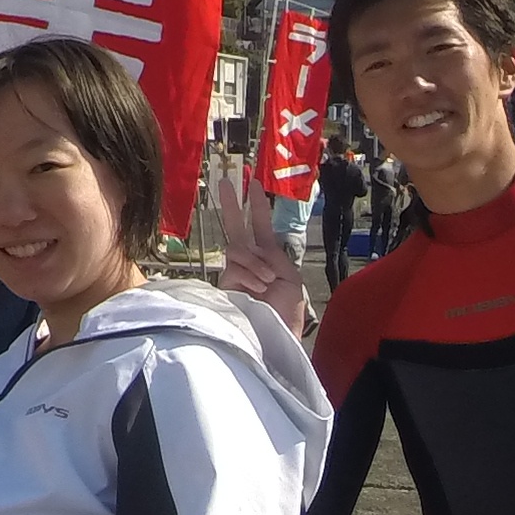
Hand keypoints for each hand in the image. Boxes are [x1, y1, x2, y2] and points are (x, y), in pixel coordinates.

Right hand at [214, 169, 310, 336]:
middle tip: (225, 180)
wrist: (277, 334)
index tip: (254, 183)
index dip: (258, 206)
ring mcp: (235, 271)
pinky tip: (259, 289)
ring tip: (267, 283)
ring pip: (238, 249)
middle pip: (236, 227)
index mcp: (268, 258)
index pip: (261, 227)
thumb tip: (250, 250)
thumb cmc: (287, 312)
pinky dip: (251, 275)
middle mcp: (249, 261)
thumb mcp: (289, 278)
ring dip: (256, 264)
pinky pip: (236, 266)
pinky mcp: (225, 283)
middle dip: (232, 204)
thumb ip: (271, 257)